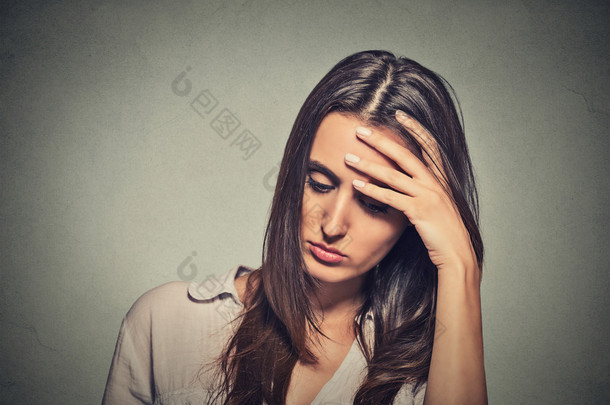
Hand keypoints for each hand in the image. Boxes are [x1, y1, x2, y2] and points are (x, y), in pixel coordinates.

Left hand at [345, 110, 475, 272]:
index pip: (428, 145)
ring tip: (349, 159)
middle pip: (405, 154)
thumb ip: (424, 192)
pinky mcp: (420, 211)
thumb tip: (407, 185)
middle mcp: (435, 183)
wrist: (458, 254)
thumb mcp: (438, 206)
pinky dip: (372, 190)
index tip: (399, 114)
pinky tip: (357, 185)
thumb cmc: (445, 232)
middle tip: (361, 130)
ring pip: (393, 174)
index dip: (415, 128)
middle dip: (381, 141)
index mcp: (441, 179)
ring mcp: (428, 196)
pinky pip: (391, 197)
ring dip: (368, 165)